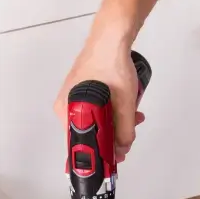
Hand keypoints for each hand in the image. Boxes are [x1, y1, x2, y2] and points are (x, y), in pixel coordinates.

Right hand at [52, 35, 145, 162]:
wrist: (111, 37)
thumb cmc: (110, 66)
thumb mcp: (123, 104)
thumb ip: (124, 131)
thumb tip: (122, 149)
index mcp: (66, 112)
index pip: (77, 145)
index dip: (94, 157)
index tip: (110, 161)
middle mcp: (65, 106)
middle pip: (87, 133)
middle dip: (111, 138)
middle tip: (129, 136)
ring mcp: (73, 96)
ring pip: (94, 120)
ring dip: (114, 124)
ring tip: (134, 117)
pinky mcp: (84, 88)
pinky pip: (95, 108)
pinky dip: (111, 111)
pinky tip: (127, 106)